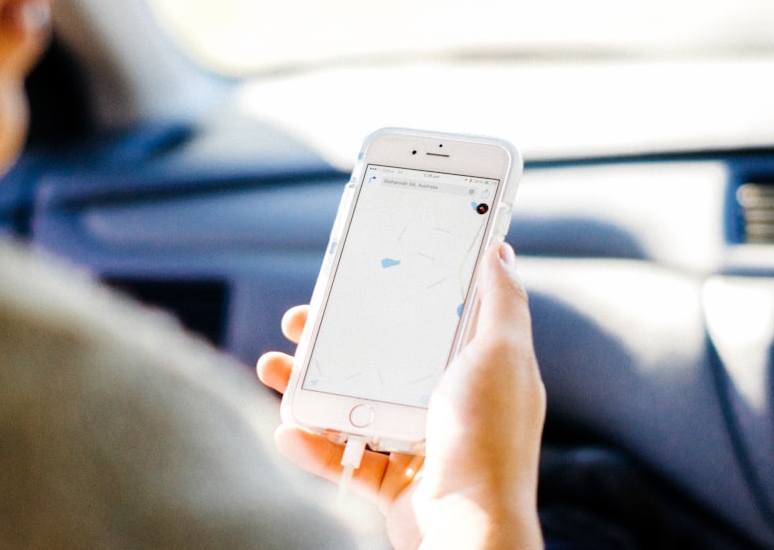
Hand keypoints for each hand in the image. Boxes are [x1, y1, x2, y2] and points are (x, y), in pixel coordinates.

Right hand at [256, 242, 545, 548]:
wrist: (470, 530)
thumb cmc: (489, 438)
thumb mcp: (502, 355)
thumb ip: (501, 303)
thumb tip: (501, 252)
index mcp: (474, 369)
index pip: (428, 320)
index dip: (391, 297)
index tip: (353, 278)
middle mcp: (448, 404)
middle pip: (381, 360)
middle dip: (332, 340)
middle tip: (296, 323)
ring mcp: (420, 445)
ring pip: (355, 407)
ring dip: (308, 388)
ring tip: (271, 369)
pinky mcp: (396, 485)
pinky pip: (346, 460)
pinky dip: (314, 447)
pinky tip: (286, 429)